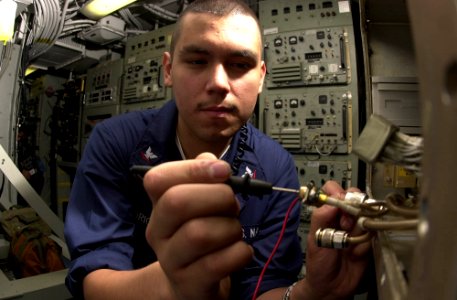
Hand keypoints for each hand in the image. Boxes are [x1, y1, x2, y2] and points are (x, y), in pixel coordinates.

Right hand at [143, 153, 252, 299]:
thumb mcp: (201, 201)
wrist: (194, 281)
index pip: (158, 179)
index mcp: (158, 205)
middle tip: (233, 205)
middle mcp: (157, 232)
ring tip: (234, 230)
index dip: (193, 169)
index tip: (223, 171)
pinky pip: (218, 263)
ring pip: (199, 233)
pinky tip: (239, 251)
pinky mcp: (189, 283)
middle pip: (177, 202)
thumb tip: (215, 165)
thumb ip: (206, 175)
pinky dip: (239, 253)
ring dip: (230, 227)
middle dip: (218, 197)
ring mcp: (170, 260)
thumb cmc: (202, 231)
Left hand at [302, 181, 370, 299]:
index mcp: (328, 213)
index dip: (339, 193)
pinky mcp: (370, 240)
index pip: (335, 190)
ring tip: (348, 244)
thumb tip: (332, 200)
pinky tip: (356, 253)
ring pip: (367, 215)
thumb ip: (320, 217)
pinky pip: (374, 233)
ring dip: (358, 230)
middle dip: (352, 210)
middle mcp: (344, 217)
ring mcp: (358, 227)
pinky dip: (365, 243)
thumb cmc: (319, 263)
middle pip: (356, 198)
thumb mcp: (314, 239)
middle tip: (345, 225)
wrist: (332, 287)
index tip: (340, 202)